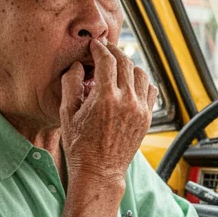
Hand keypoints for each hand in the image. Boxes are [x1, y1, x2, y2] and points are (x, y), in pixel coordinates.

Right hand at [60, 39, 157, 183]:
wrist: (99, 171)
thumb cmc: (80, 146)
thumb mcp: (67, 113)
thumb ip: (71, 84)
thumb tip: (78, 66)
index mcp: (105, 98)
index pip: (107, 60)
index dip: (100, 48)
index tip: (94, 45)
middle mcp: (126, 101)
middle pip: (125, 62)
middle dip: (114, 52)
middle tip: (105, 50)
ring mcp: (140, 109)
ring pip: (140, 73)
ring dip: (128, 65)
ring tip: (117, 66)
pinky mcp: (147, 117)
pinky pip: (150, 90)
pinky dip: (141, 82)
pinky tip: (130, 83)